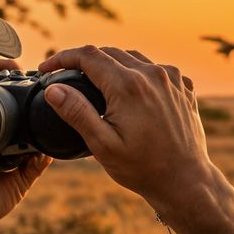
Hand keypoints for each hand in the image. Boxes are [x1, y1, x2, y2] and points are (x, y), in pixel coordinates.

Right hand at [36, 45, 219, 214]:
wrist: (186, 181)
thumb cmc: (143, 168)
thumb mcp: (103, 145)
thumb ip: (77, 112)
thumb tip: (53, 88)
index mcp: (128, 85)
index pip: (88, 56)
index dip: (62, 57)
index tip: (47, 67)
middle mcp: (152, 74)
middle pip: (109, 52)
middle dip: (84, 61)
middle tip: (68, 76)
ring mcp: (171, 79)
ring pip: (133, 58)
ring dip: (111, 65)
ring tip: (95, 82)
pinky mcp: (183, 87)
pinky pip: (155, 70)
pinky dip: (138, 74)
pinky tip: (130, 92)